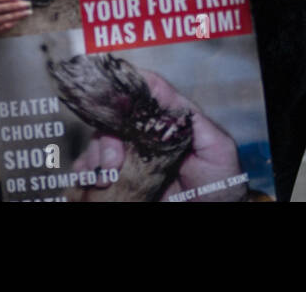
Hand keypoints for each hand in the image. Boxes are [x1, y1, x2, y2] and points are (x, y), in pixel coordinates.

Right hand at [70, 69, 243, 201]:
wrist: (212, 215)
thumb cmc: (219, 183)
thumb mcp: (218, 149)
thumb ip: (196, 121)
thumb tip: (169, 97)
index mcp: (167, 123)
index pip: (144, 97)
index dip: (127, 91)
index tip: (114, 95)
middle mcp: (145, 136)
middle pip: (115, 120)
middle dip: (108, 138)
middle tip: (114, 163)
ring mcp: (131, 158)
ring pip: (99, 143)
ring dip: (96, 158)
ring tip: (106, 179)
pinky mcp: (119, 180)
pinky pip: (91, 169)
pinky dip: (85, 173)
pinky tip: (93, 182)